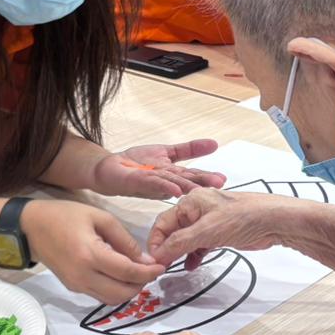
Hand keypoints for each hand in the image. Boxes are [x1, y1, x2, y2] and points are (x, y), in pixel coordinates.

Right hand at [21, 199, 163, 303]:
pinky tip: (121, 274)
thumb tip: (145, 260)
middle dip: (141, 284)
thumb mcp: (99, 217)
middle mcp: (83, 276)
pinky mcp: (74, 288)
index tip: (161, 266)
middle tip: (150, 270)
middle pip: (122, 293)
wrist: (30, 228)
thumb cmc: (64, 216)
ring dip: (129, 290)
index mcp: (90, 255)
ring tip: (137, 273)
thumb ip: (124, 240)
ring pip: (112, 299)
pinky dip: (116, 290)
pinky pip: (101, 296)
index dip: (148, 272)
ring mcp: (77, 285)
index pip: (127, 272)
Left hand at [91, 141, 226, 199]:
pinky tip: (173, 190)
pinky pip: (151, 183)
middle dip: (200, 184)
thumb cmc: (138, 164)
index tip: (223, 179)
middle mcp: (165, 182)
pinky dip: (162, 186)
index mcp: (173, 175)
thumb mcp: (168, 152)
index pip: (192, 175)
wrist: (110, 167)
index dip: (207, 177)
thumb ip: (190, 149)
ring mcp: (151, 183)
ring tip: (198, 189)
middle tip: (217, 185)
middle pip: (184, 182)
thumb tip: (214, 144)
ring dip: (184, 187)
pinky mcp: (137, 181)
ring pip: (170, 184)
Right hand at [147, 188, 293, 269]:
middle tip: (162, 267)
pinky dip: (194, 255)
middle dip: (166, 249)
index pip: (163, 223)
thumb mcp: (207, 231)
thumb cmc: (245, 216)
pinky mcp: (219, 233)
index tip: (153, 260)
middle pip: (173, 231)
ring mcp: (209, 221)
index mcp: (190, 202)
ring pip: (185, 239)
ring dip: (179, 253)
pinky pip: (199, 244)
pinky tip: (192, 265)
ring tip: (174, 268)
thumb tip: (159, 254)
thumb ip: (180, 243)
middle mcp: (197, 209)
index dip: (156, 242)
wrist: (274, 221)